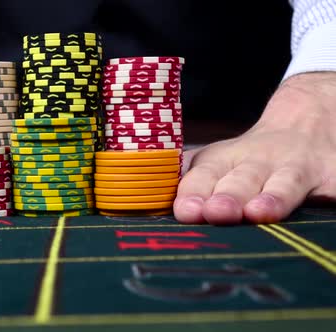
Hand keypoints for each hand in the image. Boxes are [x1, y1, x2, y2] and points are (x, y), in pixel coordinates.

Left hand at [175, 72, 335, 224]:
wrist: (308, 121)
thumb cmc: (251, 157)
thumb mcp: (218, 160)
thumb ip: (190, 180)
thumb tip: (148, 198)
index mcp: (224, 161)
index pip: (203, 175)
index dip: (193, 192)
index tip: (185, 210)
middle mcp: (258, 162)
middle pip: (241, 180)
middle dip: (228, 197)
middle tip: (215, 212)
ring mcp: (298, 168)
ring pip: (285, 183)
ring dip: (273, 197)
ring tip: (261, 212)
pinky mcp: (332, 176)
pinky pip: (332, 187)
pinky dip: (331, 193)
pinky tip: (328, 199)